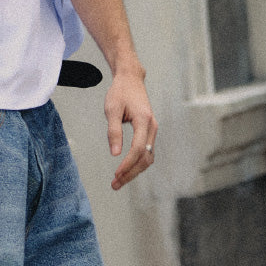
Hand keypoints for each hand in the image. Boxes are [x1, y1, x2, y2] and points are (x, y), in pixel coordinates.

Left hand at [105, 68, 156, 190]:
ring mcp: (153, 130)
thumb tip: (115, 154)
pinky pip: (146, 153)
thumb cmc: (120, 93)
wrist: (131, 80)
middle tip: (114, 184)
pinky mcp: (149, 132)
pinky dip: (137, 164)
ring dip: (134, 171)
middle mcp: (152, 127)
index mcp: (144, 120)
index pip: (138, 148)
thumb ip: (113, 131)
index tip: (116, 174)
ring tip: (118, 182)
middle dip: (131, 173)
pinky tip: (125, 171)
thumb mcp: (112, 109)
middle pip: (145, 157)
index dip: (127, 164)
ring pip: (148, 158)